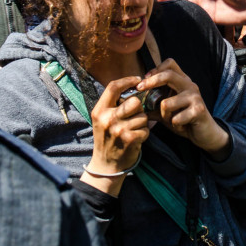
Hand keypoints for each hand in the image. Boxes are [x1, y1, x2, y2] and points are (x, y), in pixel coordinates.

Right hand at [83, 76, 150, 193]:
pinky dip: (144, 134)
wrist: (105, 166)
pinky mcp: (130, 139)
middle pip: (134, 102)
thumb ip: (113, 105)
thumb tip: (135, 87)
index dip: (127, 80)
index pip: (113, 87)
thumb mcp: (102, 120)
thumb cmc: (107, 139)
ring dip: (142, 124)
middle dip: (138, 108)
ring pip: (143, 116)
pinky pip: (146, 129)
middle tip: (135, 116)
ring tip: (133, 130)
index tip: (138, 80)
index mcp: (99, 111)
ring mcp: (119, 129)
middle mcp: (107, 118)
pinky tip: (136, 139)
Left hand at [138, 58, 230, 159]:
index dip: (155, 69)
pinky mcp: (198, 110)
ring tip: (172, 120)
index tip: (144, 80)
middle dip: (151, 81)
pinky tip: (182, 126)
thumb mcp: (166, 110)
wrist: (205, 133)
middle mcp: (189, 85)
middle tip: (140, 89)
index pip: (170, 63)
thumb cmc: (184, 119)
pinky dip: (175, 125)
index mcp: (182, 81)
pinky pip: (176, 118)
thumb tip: (132, 101)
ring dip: (165, 116)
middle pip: (168, 74)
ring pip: (166, 103)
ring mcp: (195, 97)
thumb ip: (152, 103)